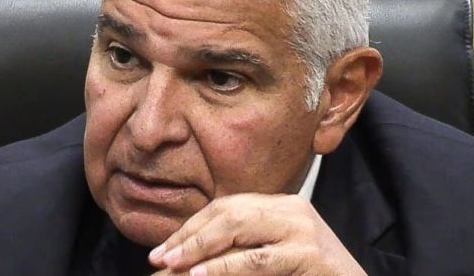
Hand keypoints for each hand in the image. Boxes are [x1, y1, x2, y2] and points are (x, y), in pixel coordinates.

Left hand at [149, 193, 366, 274]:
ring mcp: (301, 228)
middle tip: (161, 256)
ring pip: (239, 227)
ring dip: (199, 247)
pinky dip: (223, 267)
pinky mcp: (308, 254)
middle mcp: (292, 208)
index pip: (228, 204)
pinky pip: (256, 260)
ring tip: (172, 264)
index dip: (194, 223)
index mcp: (283, 204)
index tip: (168, 245)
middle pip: (229, 211)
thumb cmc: (312, 274)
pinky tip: (198, 274)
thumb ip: (244, 244)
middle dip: (191, 233)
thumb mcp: (276, 251)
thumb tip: (194, 253)